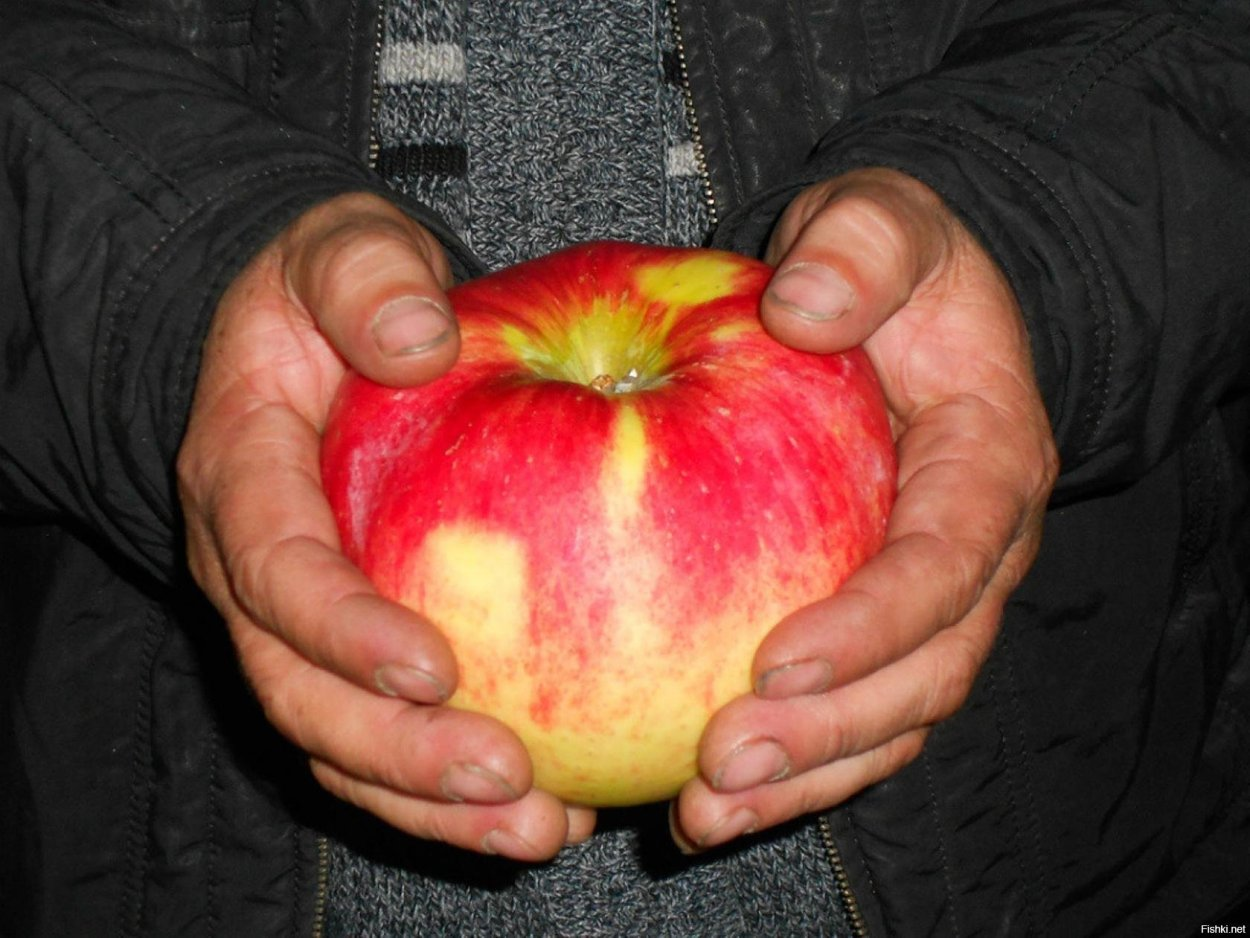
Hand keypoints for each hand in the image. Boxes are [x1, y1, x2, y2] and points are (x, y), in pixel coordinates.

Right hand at [177, 191, 592, 859]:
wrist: (318, 334)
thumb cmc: (335, 292)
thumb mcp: (340, 248)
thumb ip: (364, 277)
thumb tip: (418, 336)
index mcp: (244, 472)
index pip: (274, 568)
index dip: (341, 629)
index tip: (434, 667)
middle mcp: (257, 568)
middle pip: (302, 693)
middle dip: (398, 751)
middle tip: (508, 779)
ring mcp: (302, 620)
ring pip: (342, 740)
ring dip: (432, 801)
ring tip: (540, 827)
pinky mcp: (356, 644)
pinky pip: (390, 731)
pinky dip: (455, 786)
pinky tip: (553, 804)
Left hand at [673, 168, 1058, 849]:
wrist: (895, 300)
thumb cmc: (890, 264)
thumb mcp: (884, 221)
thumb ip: (863, 247)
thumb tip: (806, 309)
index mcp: (986, 463)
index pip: (947, 562)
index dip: (874, 623)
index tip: (778, 661)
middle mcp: (969, 552)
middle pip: (924, 674)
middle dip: (830, 732)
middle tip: (726, 764)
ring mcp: (922, 602)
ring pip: (887, 717)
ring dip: (804, 777)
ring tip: (708, 814)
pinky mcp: (865, 623)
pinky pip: (839, 709)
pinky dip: (784, 761)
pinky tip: (700, 795)